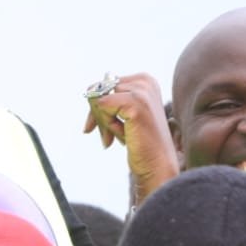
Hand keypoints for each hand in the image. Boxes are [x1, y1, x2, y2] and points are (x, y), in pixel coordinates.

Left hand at [82, 72, 179, 206]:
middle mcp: (145, 81)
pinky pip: (102, 106)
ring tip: (124, 135)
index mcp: (144, 80)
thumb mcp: (124, 115)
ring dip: (105, 122)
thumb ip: (108, 99)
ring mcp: (142, 91)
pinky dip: (107, 125)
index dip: (98, 108)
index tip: (105, 126)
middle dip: (99, 116)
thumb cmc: (140, 142)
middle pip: (98, 89)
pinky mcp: (136, 102)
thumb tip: (88, 92)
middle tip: (110, 136)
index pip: (103, 84)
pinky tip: (125, 135)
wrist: (157, 165)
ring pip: (99, 99)